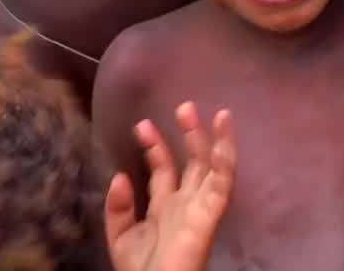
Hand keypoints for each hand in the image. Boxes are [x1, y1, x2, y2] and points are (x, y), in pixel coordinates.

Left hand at [105, 104, 237, 270]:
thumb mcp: (120, 237)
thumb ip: (118, 207)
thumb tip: (121, 175)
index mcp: (165, 208)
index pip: (164, 171)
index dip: (155, 147)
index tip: (141, 124)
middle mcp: (186, 203)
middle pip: (192, 163)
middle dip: (189, 134)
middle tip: (184, 106)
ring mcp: (200, 207)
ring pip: (213, 168)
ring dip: (214, 140)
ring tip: (213, 113)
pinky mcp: (210, 214)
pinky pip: (222, 184)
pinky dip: (225, 160)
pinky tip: (223, 139)